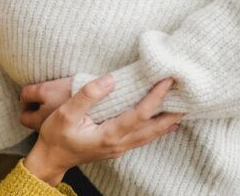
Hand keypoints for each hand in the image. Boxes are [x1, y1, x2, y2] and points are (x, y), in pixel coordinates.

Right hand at [23, 76, 181, 185]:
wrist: (50, 158)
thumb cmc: (56, 136)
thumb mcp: (66, 113)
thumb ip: (88, 95)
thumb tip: (110, 80)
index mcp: (109, 135)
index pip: (140, 114)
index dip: (155, 97)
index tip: (166, 80)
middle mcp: (119, 144)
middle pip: (153, 128)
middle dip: (172, 112)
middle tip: (188, 95)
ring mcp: (119, 148)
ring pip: (151, 135)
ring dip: (167, 121)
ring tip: (181, 107)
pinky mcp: (116, 147)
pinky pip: (143, 137)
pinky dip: (157, 128)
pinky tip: (163, 122)